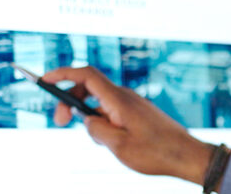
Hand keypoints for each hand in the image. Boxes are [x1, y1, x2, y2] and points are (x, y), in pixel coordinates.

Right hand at [45, 67, 213, 184]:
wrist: (187, 156)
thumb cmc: (157, 153)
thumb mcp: (119, 146)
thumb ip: (96, 130)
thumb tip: (87, 120)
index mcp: (119, 100)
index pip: (86, 76)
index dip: (62, 73)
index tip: (43, 79)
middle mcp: (126, 97)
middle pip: (89, 88)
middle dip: (69, 101)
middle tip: (58, 123)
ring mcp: (133, 104)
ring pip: (99, 103)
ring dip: (88, 118)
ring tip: (103, 143)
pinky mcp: (138, 113)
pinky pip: (112, 111)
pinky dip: (103, 122)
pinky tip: (113, 142)